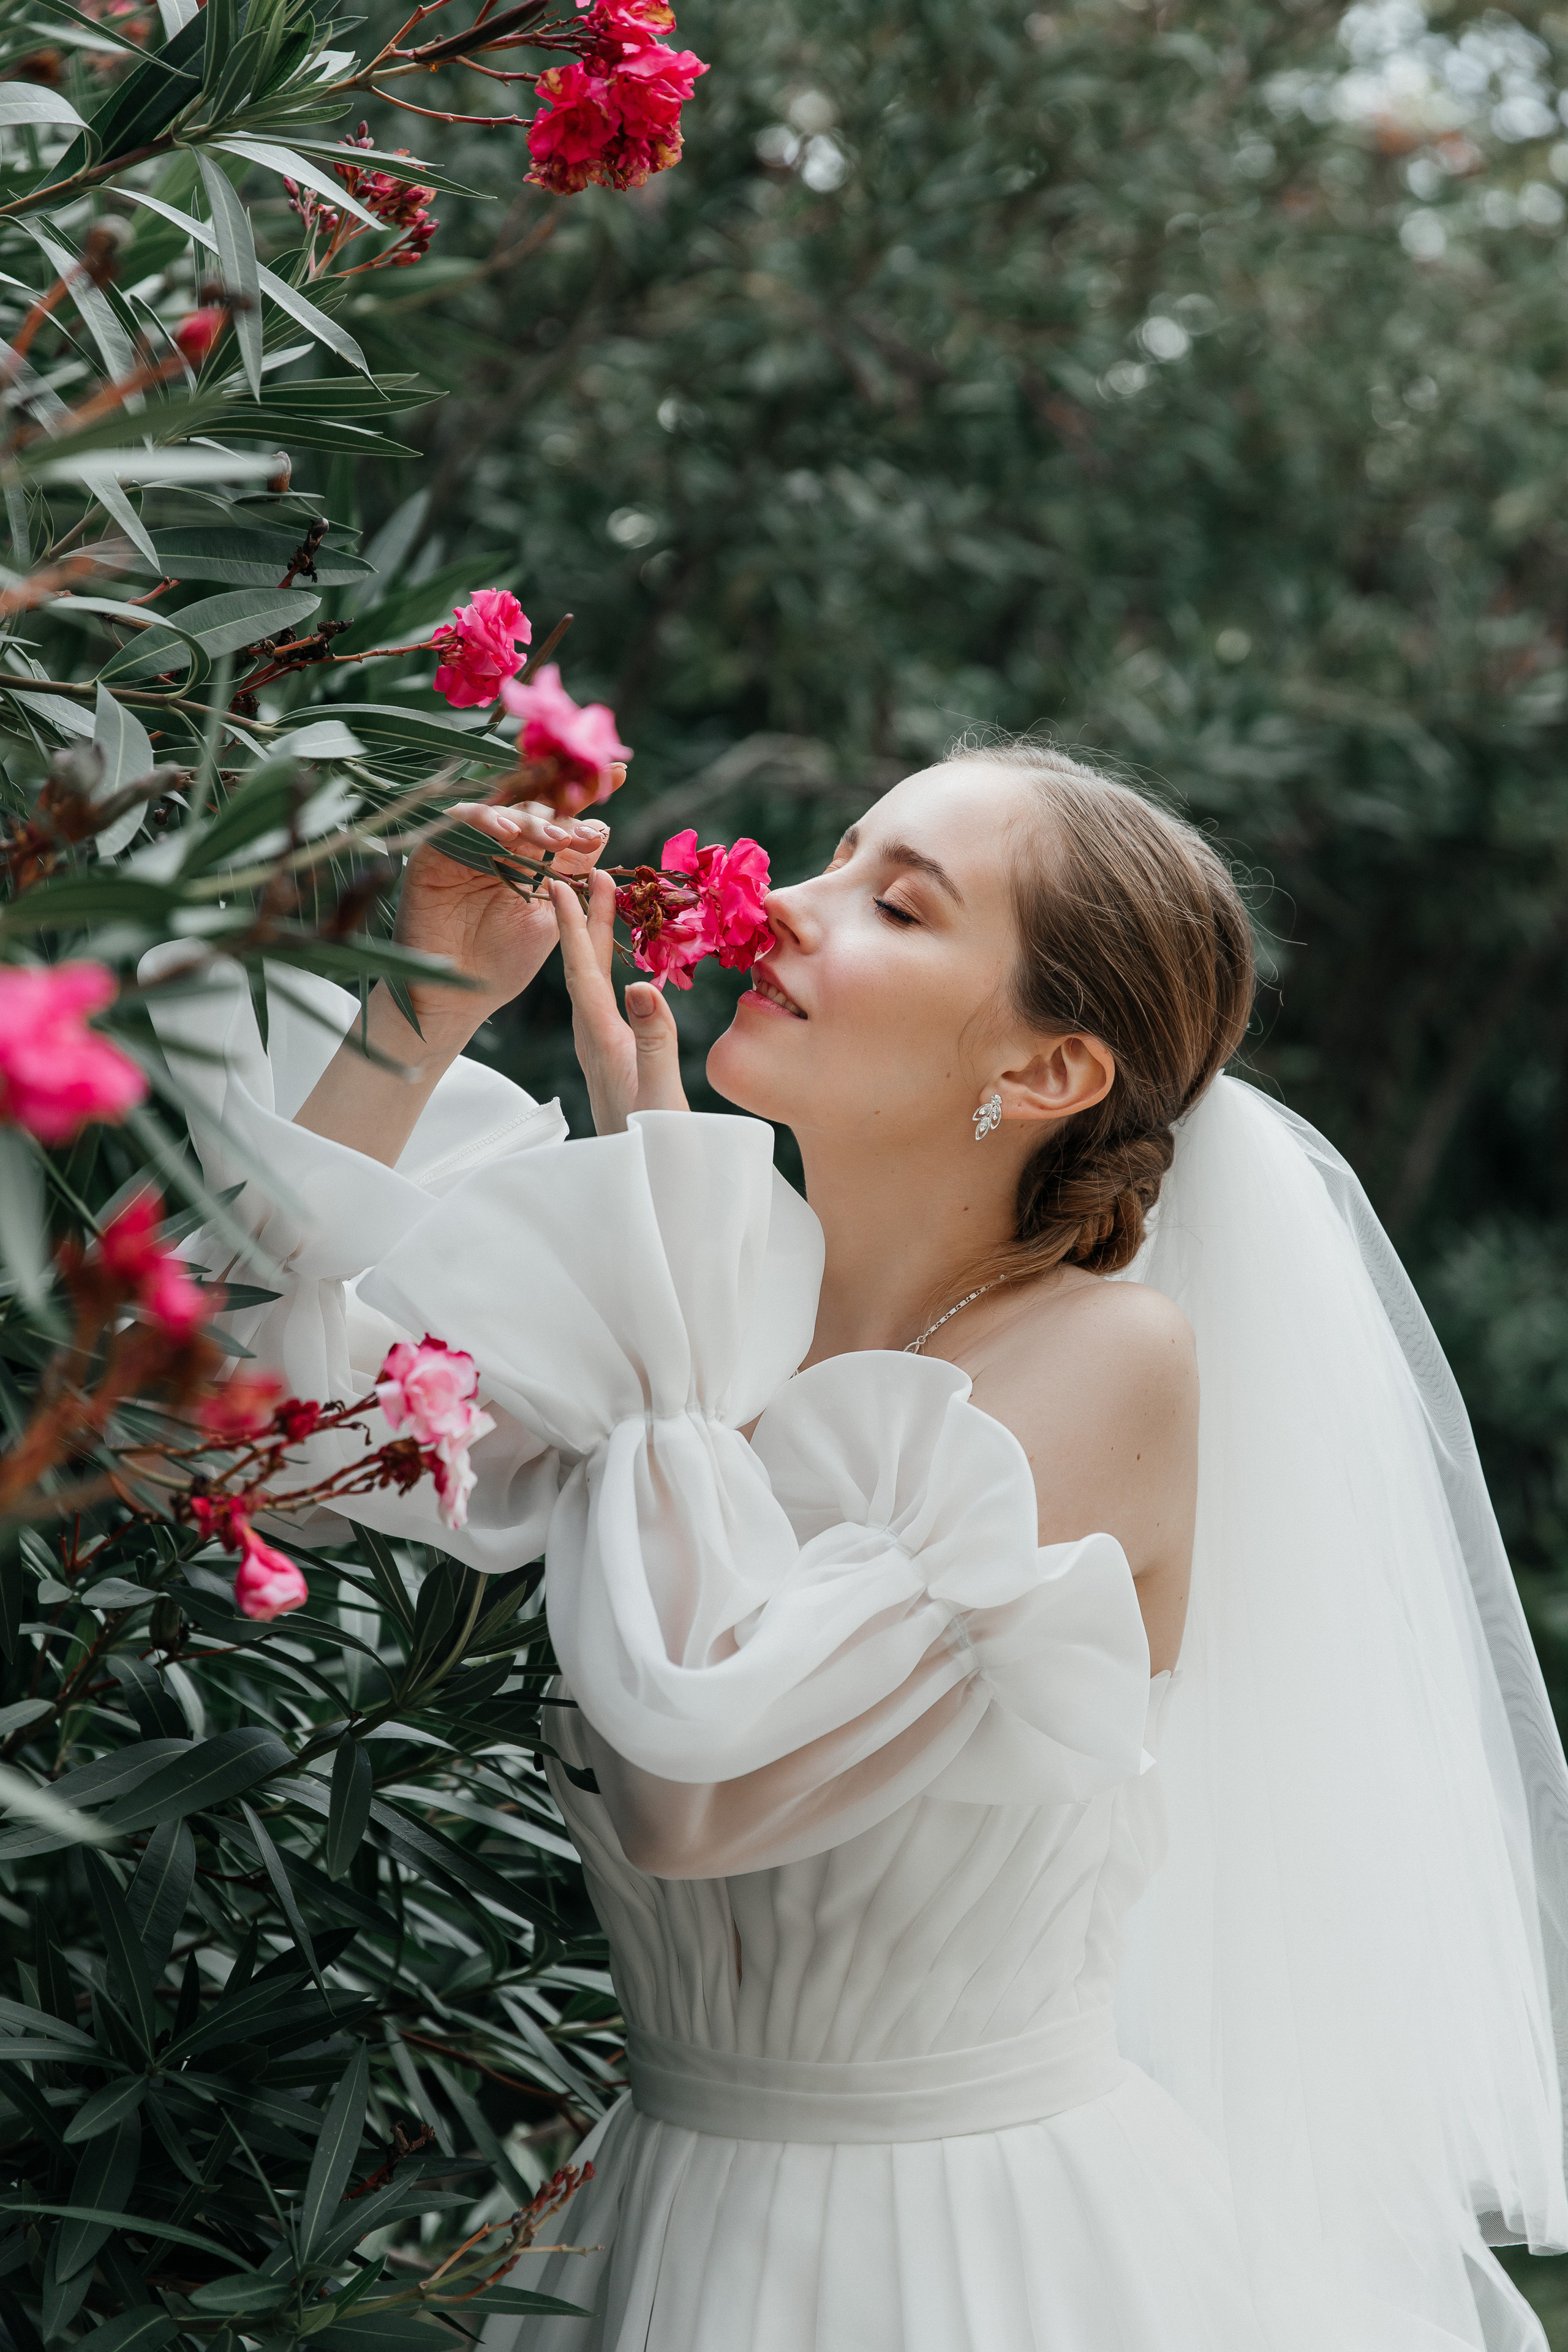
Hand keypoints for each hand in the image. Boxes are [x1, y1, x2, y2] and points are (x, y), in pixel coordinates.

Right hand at [393, 773, 623, 1045]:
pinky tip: (510, 835)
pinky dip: (485, 821)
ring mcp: (466, 843)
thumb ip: (574, 876)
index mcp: (528, 853)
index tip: (619, 774)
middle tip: (589, 833)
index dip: (586, 792)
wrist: (458, 998)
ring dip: (533, 821)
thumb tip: (603, 831)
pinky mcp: (434, 850)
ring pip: (501, 808)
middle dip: (565, 811)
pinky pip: (457, 820)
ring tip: (559, 840)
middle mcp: (498, 841)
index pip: (559, 812)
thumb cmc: (505, 962)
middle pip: (532, 803)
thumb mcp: (553, 916)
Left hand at [552, 870, 687, 1133]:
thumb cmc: (658, 1147)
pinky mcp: (614, 1062)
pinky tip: (623, 967)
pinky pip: (607, 1003)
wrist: (650, 1187)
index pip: (582, 973)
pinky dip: (612, 972)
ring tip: (606, 906)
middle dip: (586, 919)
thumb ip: (653, 1041)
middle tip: (592, 874)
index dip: (572, 927)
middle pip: (586, 969)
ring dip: (597, 942)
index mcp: (602, 1042)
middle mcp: (595, 1042)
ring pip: (594, 983)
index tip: (561, 884)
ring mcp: (602, 1052)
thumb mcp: (659, 1093)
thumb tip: (639, 985)